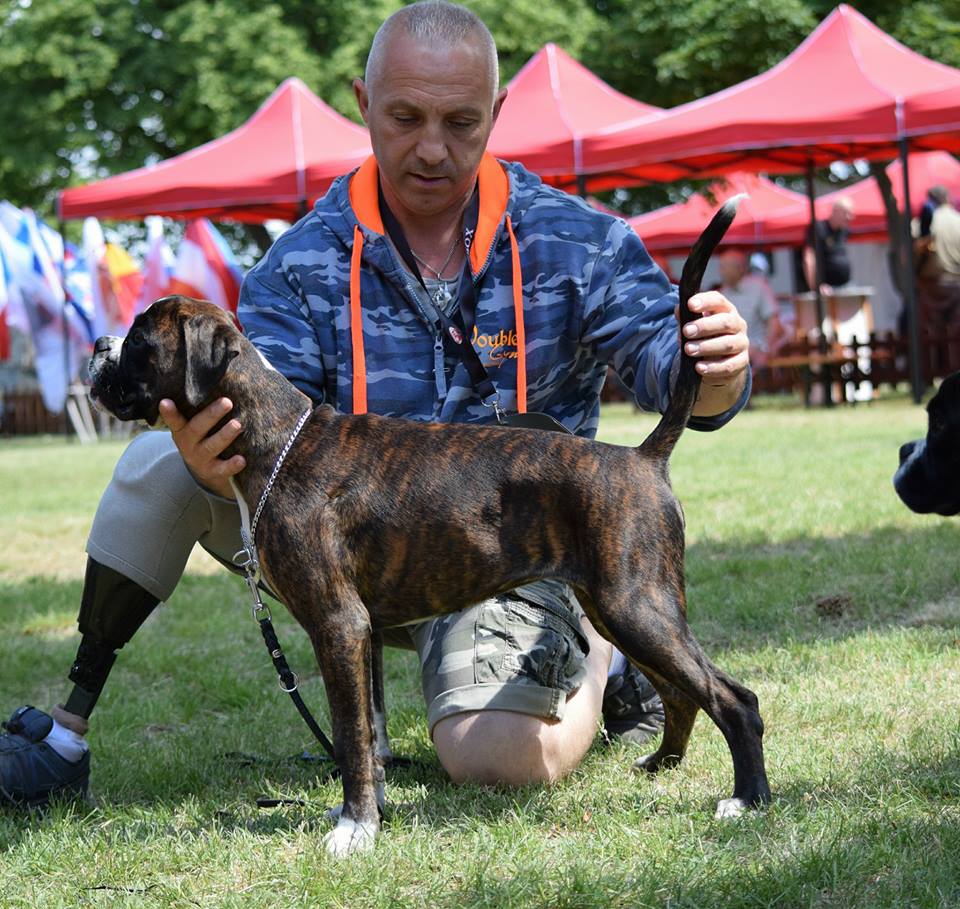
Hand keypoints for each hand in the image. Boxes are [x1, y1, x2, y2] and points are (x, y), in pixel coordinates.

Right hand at [159, 397, 244, 498]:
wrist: (206, 472)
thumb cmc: (204, 438)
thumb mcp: (197, 426)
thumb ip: (201, 409)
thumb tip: (220, 378)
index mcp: (182, 430)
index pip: (174, 420)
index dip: (169, 412)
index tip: (165, 402)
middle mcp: (188, 444)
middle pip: (197, 429)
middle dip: (211, 415)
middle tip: (227, 402)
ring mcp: (200, 459)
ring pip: (211, 446)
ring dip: (225, 435)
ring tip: (237, 425)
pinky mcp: (213, 472)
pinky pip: (222, 469)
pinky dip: (232, 465)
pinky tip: (242, 459)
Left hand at [677, 291, 748, 415]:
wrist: (715, 362)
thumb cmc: (703, 337)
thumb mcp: (693, 326)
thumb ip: (686, 318)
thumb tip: (679, 310)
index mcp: (725, 311)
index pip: (718, 301)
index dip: (705, 301)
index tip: (690, 305)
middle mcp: (737, 325)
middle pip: (725, 322)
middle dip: (705, 326)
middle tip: (687, 331)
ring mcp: (741, 344)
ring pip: (727, 344)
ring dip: (706, 347)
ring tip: (688, 350)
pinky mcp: (741, 362)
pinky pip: (729, 366)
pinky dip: (713, 367)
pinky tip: (698, 367)